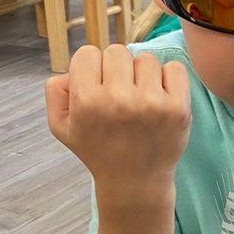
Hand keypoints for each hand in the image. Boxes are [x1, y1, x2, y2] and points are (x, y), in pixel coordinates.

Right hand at [45, 45, 190, 194]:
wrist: (134, 182)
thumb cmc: (97, 150)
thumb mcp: (62, 127)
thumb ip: (55, 92)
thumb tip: (72, 70)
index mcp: (87, 102)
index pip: (87, 53)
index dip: (91, 69)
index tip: (97, 88)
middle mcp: (119, 100)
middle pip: (117, 52)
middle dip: (117, 70)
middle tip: (120, 95)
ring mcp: (151, 104)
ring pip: (145, 59)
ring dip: (142, 75)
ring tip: (140, 100)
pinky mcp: (178, 108)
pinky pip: (175, 68)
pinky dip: (169, 78)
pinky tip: (160, 98)